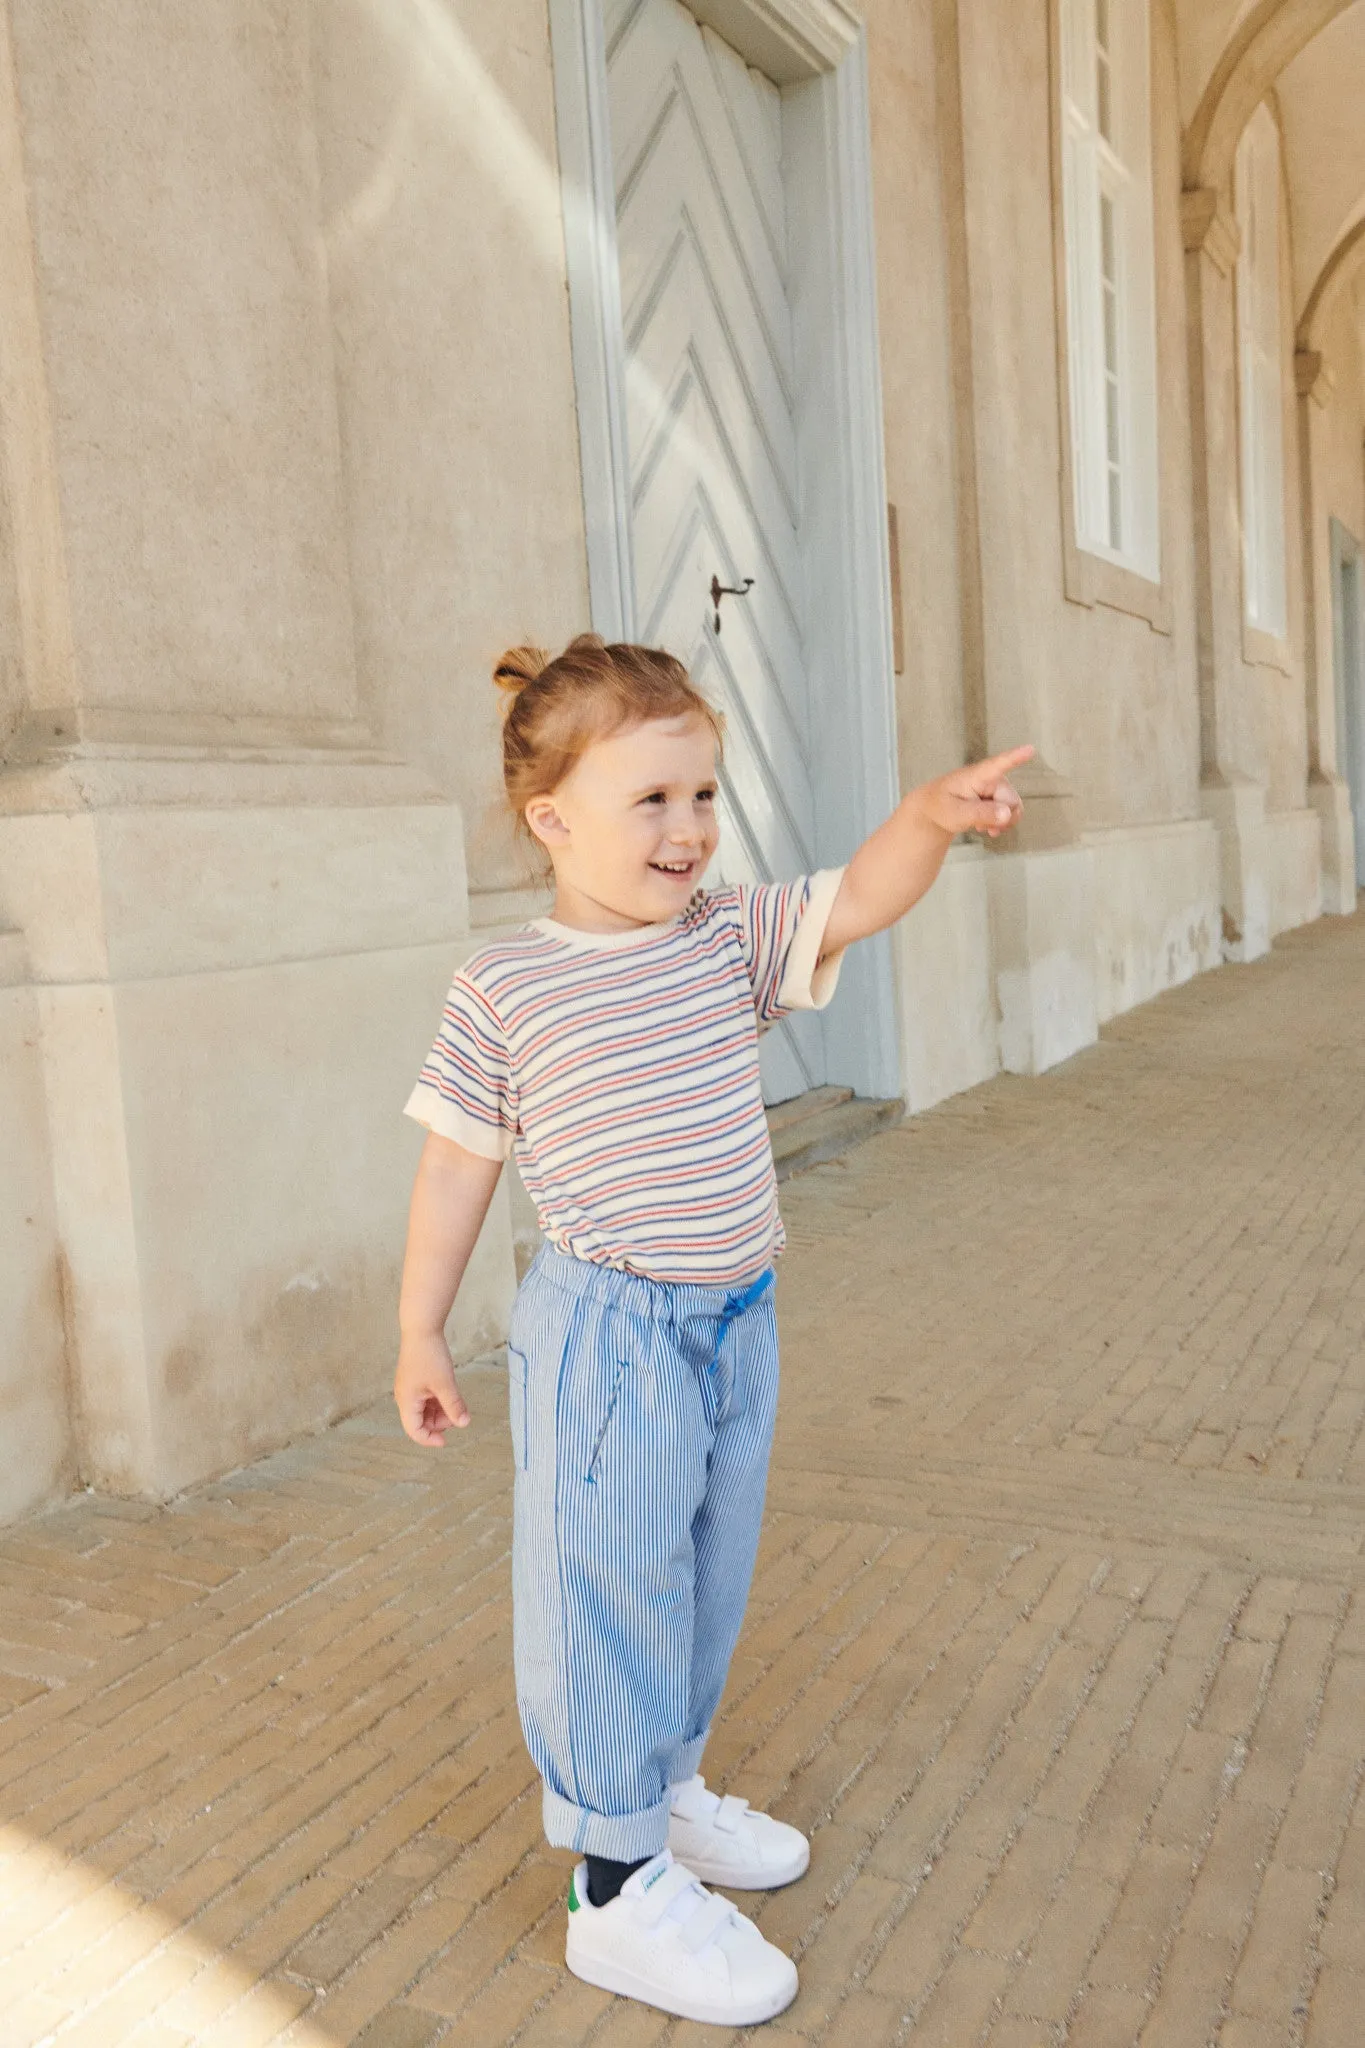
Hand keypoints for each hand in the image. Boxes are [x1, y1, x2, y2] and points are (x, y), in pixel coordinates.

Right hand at [394, 1329, 469, 1445]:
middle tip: (457, 1414)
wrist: (422, 1329)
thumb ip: (454, 1406)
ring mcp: (410, 1389)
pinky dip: (439, 1401)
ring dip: (441, 1412)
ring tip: (456, 1403)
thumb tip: (464, 1424)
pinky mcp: (416, 1381)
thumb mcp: (445, 1384)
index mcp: (407, 1402)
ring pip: (425, 1411)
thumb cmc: (429, 1355)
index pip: (414, 1431)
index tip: (446, 1441)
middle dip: (439, 1423)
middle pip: (421, 1422)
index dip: (430, 1439)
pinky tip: (451, 1395)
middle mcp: (405, 1398)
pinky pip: (427, 1399)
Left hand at [914, 745, 1033, 839]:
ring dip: (1000, 821)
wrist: (935, 809)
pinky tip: (988, 827)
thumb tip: (1007, 814)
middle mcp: (992, 778)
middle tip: (979, 824)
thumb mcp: (956, 814)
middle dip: (1000, 817)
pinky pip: (1011, 812)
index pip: (998, 764)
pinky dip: (1001, 823)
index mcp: (977, 775)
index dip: (1015, 757)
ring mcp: (997, 788)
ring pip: (1014, 808)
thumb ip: (980, 814)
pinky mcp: (999, 796)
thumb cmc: (941, 807)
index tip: (1030, 748)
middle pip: (1011, 801)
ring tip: (981, 825)